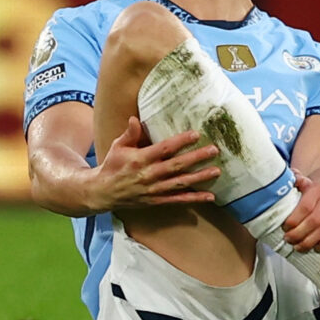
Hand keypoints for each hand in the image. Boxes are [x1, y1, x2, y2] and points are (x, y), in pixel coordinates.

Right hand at [93, 116, 220, 209]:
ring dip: (200, 177)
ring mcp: (154, 190)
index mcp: (140, 159)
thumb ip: (130, 134)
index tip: (196, 134)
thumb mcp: (118, 147)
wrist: (103, 193)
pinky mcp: (157, 201)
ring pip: (181, 183)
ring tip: (217, 170)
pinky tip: (210, 196)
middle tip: (213, 150)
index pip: (164, 149)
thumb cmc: (113, 165)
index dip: (180, 141)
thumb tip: (135, 118)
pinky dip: (195, 199)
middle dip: (196, 158)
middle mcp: (149, 175)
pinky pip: (179, 200)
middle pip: (176, 165)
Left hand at [281, 173, 319, 251]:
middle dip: (299, 233)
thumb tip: (281, 180)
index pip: (305, 207)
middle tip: (288, 239)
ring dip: (309, 241)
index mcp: (315, 189)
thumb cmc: (303, 196)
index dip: (294, 220)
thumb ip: (288, 183)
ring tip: (297, 247)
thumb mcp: (295, 187)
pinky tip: (315, 248)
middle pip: (314, 220)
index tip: (284, 228)